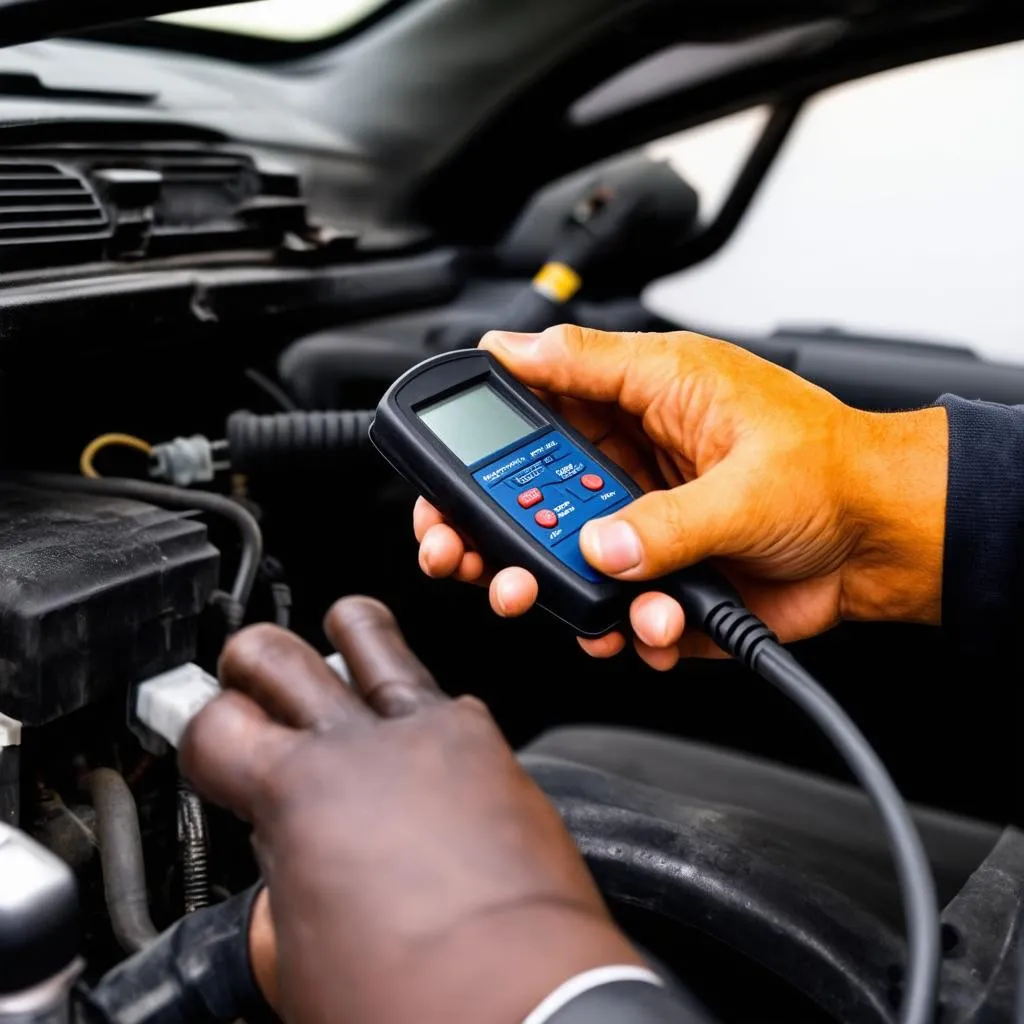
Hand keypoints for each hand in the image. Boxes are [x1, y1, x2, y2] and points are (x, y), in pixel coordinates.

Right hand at [181, 597, 641, 1023]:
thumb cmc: (411, 999)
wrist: (524, 1003)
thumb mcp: (298, 959)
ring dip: (346, 634)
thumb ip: (283, 885)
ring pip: (370, 633)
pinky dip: (424, 709)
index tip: (216, 751)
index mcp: (294, 794)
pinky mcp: (487, 739)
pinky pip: (446, 695)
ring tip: (340, 641)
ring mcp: (428, 730)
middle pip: (273, 652)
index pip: (211, 723)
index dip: (202, 736)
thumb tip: (290, 865)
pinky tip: (424, 739)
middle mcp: (358, 743)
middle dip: (248, 660)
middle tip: (252, 682)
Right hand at [415, 325, 947, 667]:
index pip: (540, 392)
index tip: (441, 459)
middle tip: (457, 550)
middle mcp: (631, 459)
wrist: (884, 541)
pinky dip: (616, 625)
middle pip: (524, 485)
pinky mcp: (657, 576)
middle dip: (482, 523)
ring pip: (555, 552)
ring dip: (541, 584)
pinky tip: (646, 625)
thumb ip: (659, 508)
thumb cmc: (832, 466)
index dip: (482, 422)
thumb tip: (590, 539)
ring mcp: (639, 521)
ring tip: (538, 597)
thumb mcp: (744, 461)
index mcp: (645, 398)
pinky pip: (609, 604)